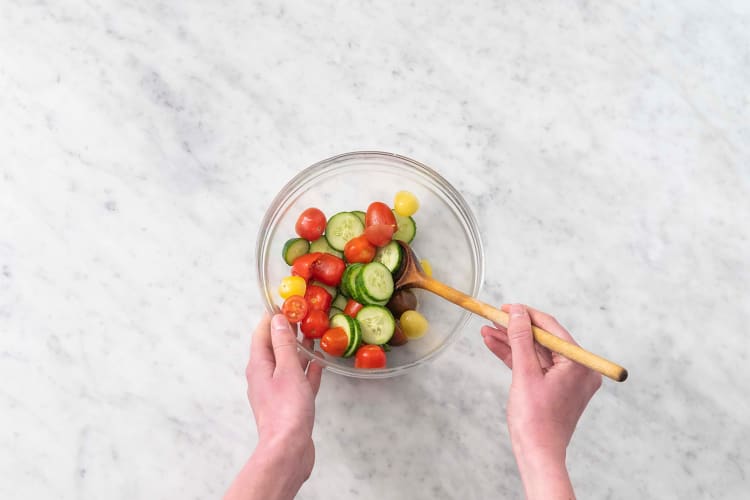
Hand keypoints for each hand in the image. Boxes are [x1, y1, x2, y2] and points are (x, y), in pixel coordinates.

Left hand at [225, 314, 323, 499]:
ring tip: (314, 334)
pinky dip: (308, 370)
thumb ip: (284, 344)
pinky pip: (299, 380)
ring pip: (288, 363)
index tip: (286, 303)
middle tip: (304, 315)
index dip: (272, 316)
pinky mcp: (290, 403)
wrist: (288, 449)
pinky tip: (319, 363)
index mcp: (259, 365)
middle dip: (288, 330)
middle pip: (275, 347)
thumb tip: (278, 320)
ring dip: (299, 349)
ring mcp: (277, 390)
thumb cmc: (286, 409)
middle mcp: (264, 376)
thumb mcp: (287, 369)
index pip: (262, 333)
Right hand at [481, 304, 601, 498]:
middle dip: (515, 329)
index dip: (526, 315)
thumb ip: (521, 339)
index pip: (551, 328)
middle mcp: (578, 369)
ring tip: (487, 330)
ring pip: (535, 352)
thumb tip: (516, 312)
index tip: (505, 307)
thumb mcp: (525, 373)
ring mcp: (566, 379)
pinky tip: (495, 345)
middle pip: (543, 339)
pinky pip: (534, 365)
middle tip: (493, 316)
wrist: (537, 455)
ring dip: (511, 342)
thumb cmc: (536, 421)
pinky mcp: (554, 387)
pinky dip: (515, 357)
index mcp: (579, 364)